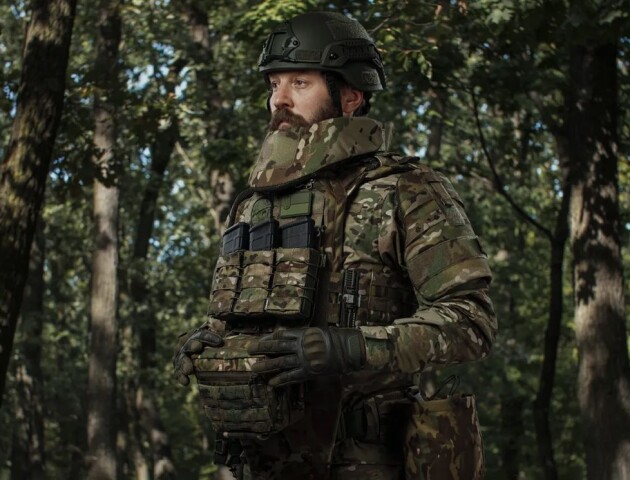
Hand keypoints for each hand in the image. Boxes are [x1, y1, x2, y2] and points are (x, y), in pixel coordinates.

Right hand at [173, 323, 222, 385]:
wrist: (206, 354)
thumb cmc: (216, 343)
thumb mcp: (220, 333)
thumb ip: (223, 329)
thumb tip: (232, 327)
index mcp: (195, 334)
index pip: (201, 334)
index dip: (209, 336)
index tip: (219, 341)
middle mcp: (186, 343)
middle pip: (188, 344)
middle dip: (192, 345)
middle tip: (197, 347)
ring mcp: (181, 355)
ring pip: (181, 358)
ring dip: (184, 363)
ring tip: (189, 370)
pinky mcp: (180, 367)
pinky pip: (178, 372)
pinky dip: (180, 376)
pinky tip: (186, 382)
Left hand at [247, 327, 365, 386]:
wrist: (350, 349)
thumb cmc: (336, 339)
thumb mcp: (318, 332)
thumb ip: (304, 335)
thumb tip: (290, 337)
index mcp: (304, 334)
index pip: (282, 334)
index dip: (270, 337)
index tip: (261, 339)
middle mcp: (302, 345)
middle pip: (277, 346)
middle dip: (262, 348)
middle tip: (249, 350)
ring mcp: (305, 359)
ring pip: (281, 362)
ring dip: (266, 365)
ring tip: (254, 368)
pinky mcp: (309, 371)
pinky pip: (292, 376)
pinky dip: (281, 379)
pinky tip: (271, 383)